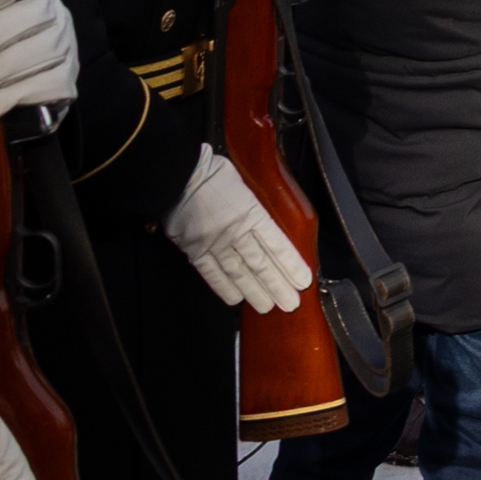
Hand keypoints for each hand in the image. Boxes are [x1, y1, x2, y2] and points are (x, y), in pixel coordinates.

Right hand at [163, 148, 312, 312]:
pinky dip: (224, 287)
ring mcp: (214, 242)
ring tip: (268, 306)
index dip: (290, 264)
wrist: (177, 174)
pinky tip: (236, 299)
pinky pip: (211, 273)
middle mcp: (235, 231)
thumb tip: (266, 220)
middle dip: (277, 285)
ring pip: (239, 272)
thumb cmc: (211, 173)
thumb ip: (254, 205)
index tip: (302, 280)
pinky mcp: (194, 249)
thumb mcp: (244, 183)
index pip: (277, 244)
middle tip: (291, 303)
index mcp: (251, 212)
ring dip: (255, 291)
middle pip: (260, 264)